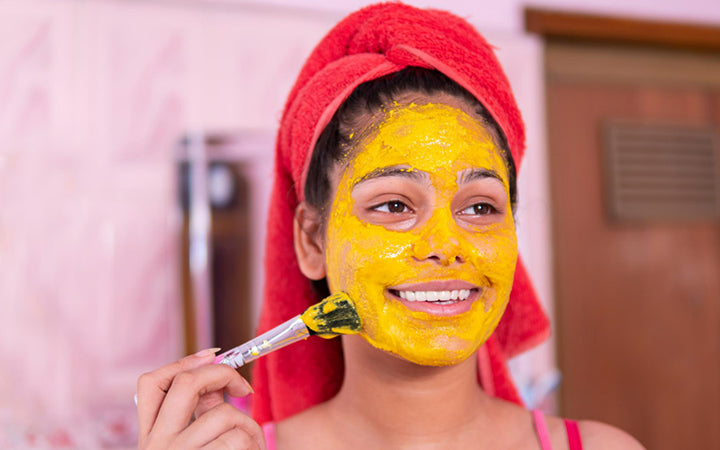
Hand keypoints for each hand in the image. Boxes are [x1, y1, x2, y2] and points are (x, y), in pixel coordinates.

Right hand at [136, 348, 264, 448]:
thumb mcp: (193, 444)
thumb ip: (203, 415)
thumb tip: (218, 377)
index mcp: (151, 437)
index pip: (151, 384)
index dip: (183, 362)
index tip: (211, 354)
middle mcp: (157, 444)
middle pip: (185, 384)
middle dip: (222, 374)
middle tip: (244, 388)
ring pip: (224, 414)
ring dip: (249, 425)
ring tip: (254, 442)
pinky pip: (239, 438)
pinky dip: (253, 443)